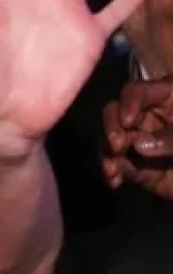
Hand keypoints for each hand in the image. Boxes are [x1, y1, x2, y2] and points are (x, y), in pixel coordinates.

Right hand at [102, 79, 172, 198]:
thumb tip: (138, 145)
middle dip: (112, 128)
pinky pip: (117, 164)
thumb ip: (172, 138)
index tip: (128, 121)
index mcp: (168, 99)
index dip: (129, 103)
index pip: (138, 92)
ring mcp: (141, 141)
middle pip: (117, 113)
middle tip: (117, 145)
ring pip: (112, 139)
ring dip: (107, 153)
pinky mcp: (138, 165)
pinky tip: (114, 180)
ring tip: (112, 170)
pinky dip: (112, 171)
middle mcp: (149, 117)